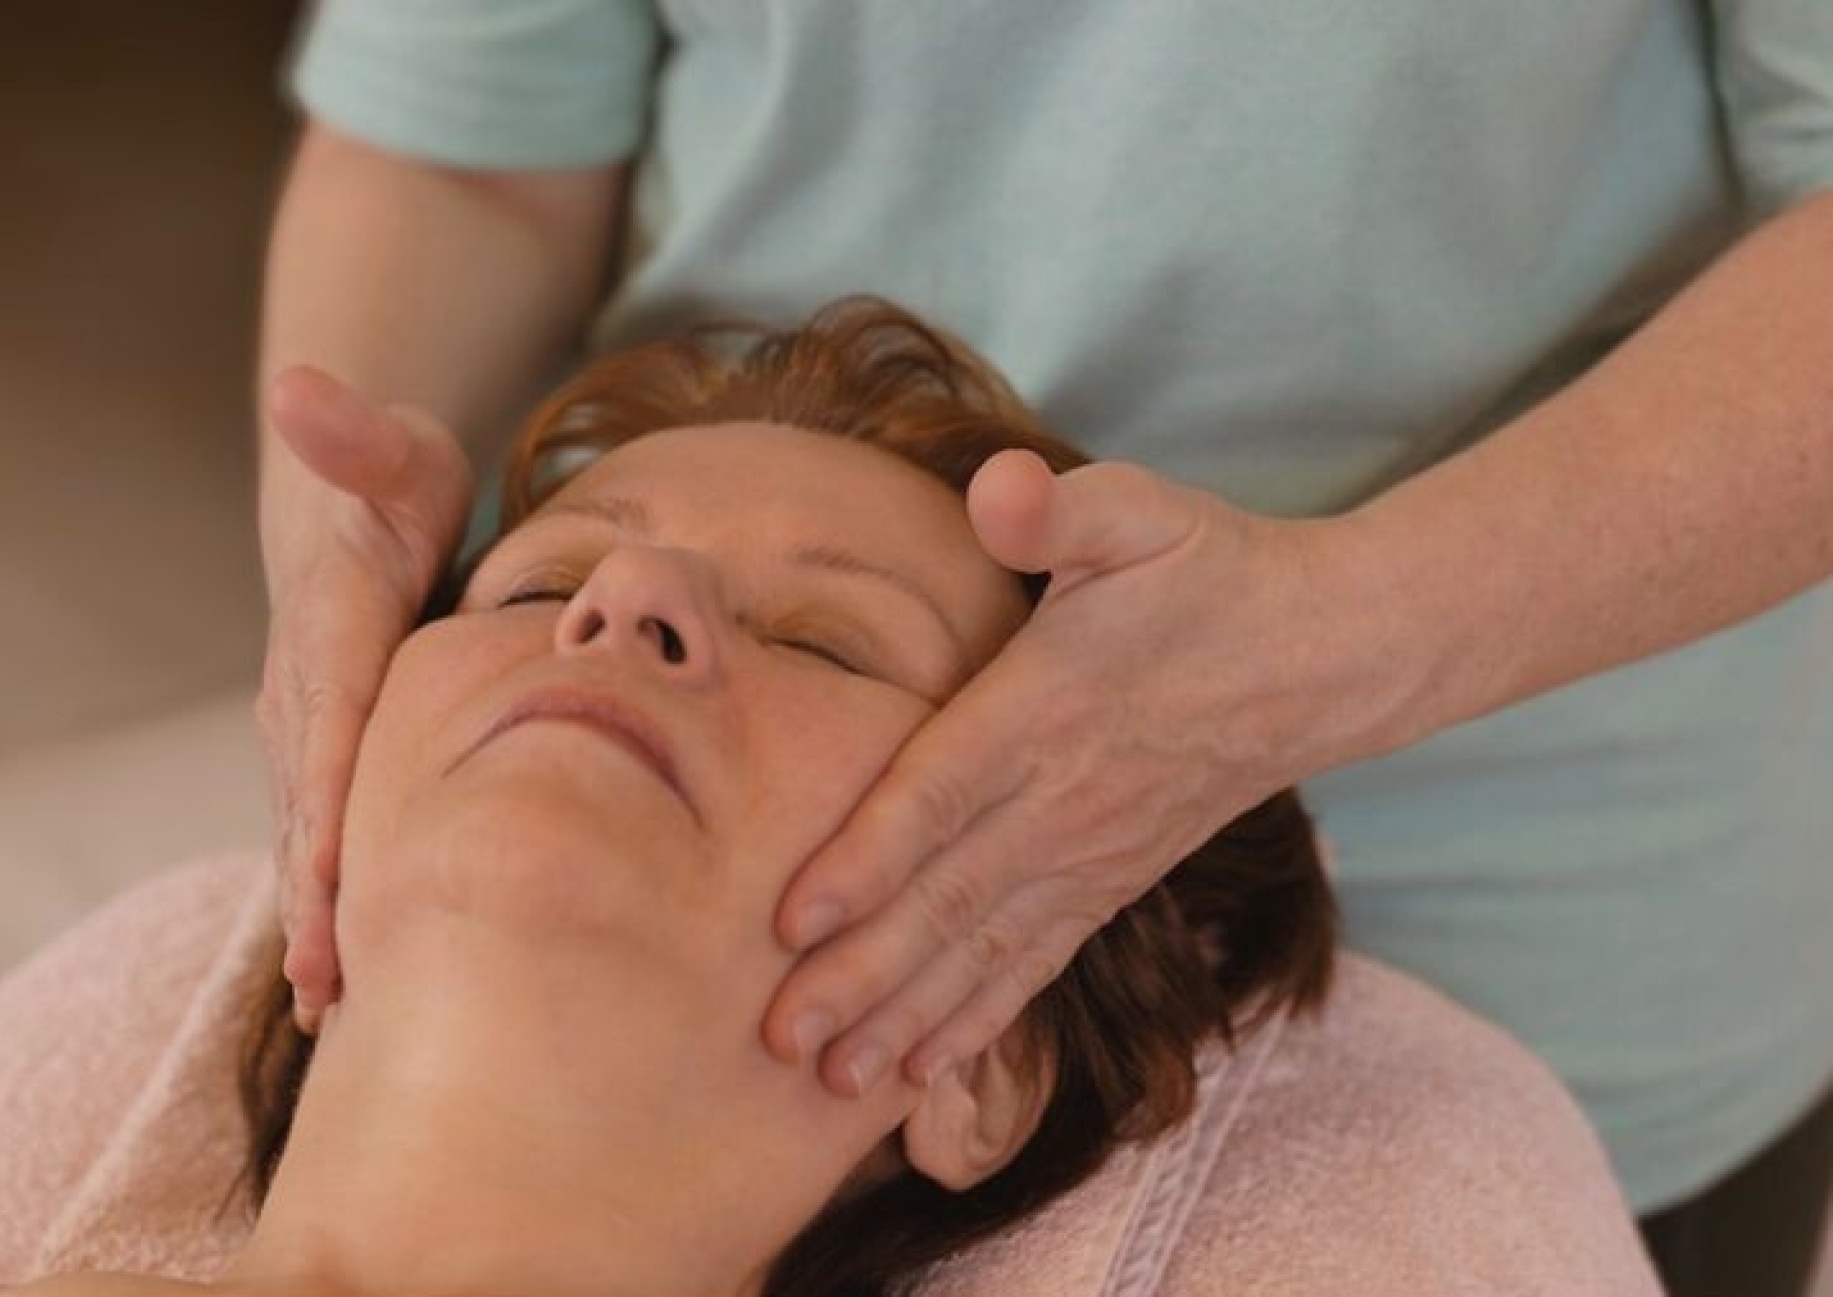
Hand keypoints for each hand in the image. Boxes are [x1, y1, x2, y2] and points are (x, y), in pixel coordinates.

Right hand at [257, 367, 472, 1032]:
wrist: (359, 523)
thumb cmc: (401, 490)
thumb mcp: (400, 452)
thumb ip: (358, 435)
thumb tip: (296, 385)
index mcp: (331, 630)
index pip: (329, 718)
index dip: (326, 791)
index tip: (329, 864)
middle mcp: (305, 698)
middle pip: (307, 805)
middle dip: (314, 892)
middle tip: (331, 982)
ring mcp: (309, 743)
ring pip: (307, 843)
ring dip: (317, 923)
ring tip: (332, 1010)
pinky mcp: (327, 771)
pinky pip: (323, 849)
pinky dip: (329, 916)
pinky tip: (344, 992)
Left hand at [762, 450, 1378, 1094]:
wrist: (1323, 653)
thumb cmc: (1210, 572)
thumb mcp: (1142, 512)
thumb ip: (1063, 509)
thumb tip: (996, 490)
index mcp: (1049, 708)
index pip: (943, 793)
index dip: (868, 858)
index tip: (792, 921)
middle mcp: (1064, 799)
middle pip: (948, 898)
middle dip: (861, 974)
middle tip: (777, 1040)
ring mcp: (1091, 853)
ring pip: (985, 950)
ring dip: (906, 1018)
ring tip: (832, 1084)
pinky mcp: (1109, 880)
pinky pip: (1036, 962)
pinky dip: (978, 1020)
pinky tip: (923, 1070)